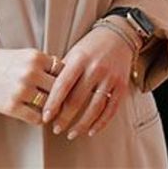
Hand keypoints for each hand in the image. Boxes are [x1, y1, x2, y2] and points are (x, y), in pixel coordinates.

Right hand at [0, 47, 61, 125]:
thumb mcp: (23, 54)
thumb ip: (42, 62)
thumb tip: (62, 72)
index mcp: (35, 57)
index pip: (63, 70)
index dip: (64, 78)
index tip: (64, 86)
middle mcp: (30, 72)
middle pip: (59, 88)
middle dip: (61, 95)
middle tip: (62, 101)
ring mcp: (21, 90)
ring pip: (50, 104)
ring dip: (51, 109)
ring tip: (50, 110)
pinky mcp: (12, 106)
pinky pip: (36, 118)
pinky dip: (40, 119)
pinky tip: (37, 116)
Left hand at [43, 25, 134, 139]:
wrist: (119, 35)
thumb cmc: (91, 46)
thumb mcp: (74, 53)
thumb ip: (63, 72)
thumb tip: (46, 95)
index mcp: (80, 59)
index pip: (63, 85)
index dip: (53, 104)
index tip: (45, 117)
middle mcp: (96, 68)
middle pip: (77, 100)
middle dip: (64, 118)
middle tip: (55, 128)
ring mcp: (110, 77)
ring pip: (94, 108)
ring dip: (81, 125)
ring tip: (71, 133)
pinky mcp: (121, 85)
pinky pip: (111, 109)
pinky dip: (101, 123)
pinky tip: (91, 130)